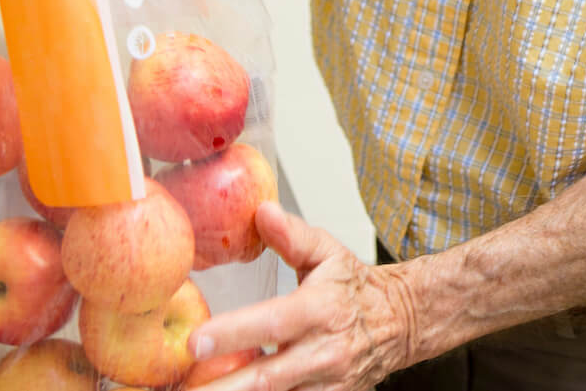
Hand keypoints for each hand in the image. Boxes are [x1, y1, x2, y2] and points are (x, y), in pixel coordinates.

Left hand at [187, 202, 418, 389]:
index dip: (233, 334)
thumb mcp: (328, 252)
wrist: (399, 322)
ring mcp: (326, 384)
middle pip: (267, 378)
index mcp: (320, 309)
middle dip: (224, 388)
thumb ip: (292, 235)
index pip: (272, 323)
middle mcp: (323, 352)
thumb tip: (261, 212)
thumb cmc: (355, 287)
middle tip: (186, 389)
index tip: (195, 341)